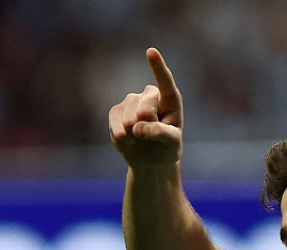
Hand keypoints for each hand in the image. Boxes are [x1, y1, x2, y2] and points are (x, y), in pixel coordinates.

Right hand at [108, 48, 183, 168]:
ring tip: (141, 139)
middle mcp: (150, 95)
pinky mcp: (116, 112)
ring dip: (134, 135)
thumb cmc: (167, 149)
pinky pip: (115, 123)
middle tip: (151, 135)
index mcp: (170, 99)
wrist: (151, 161)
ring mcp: (132, 102)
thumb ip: (159, 132)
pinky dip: (122, 137)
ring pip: (129, 118)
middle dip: (147, 126)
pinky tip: (129, 140)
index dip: (157, 67)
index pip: (165, 81)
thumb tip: (136, 128)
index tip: (151, 51)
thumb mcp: (171, 144)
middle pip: (145, 109)